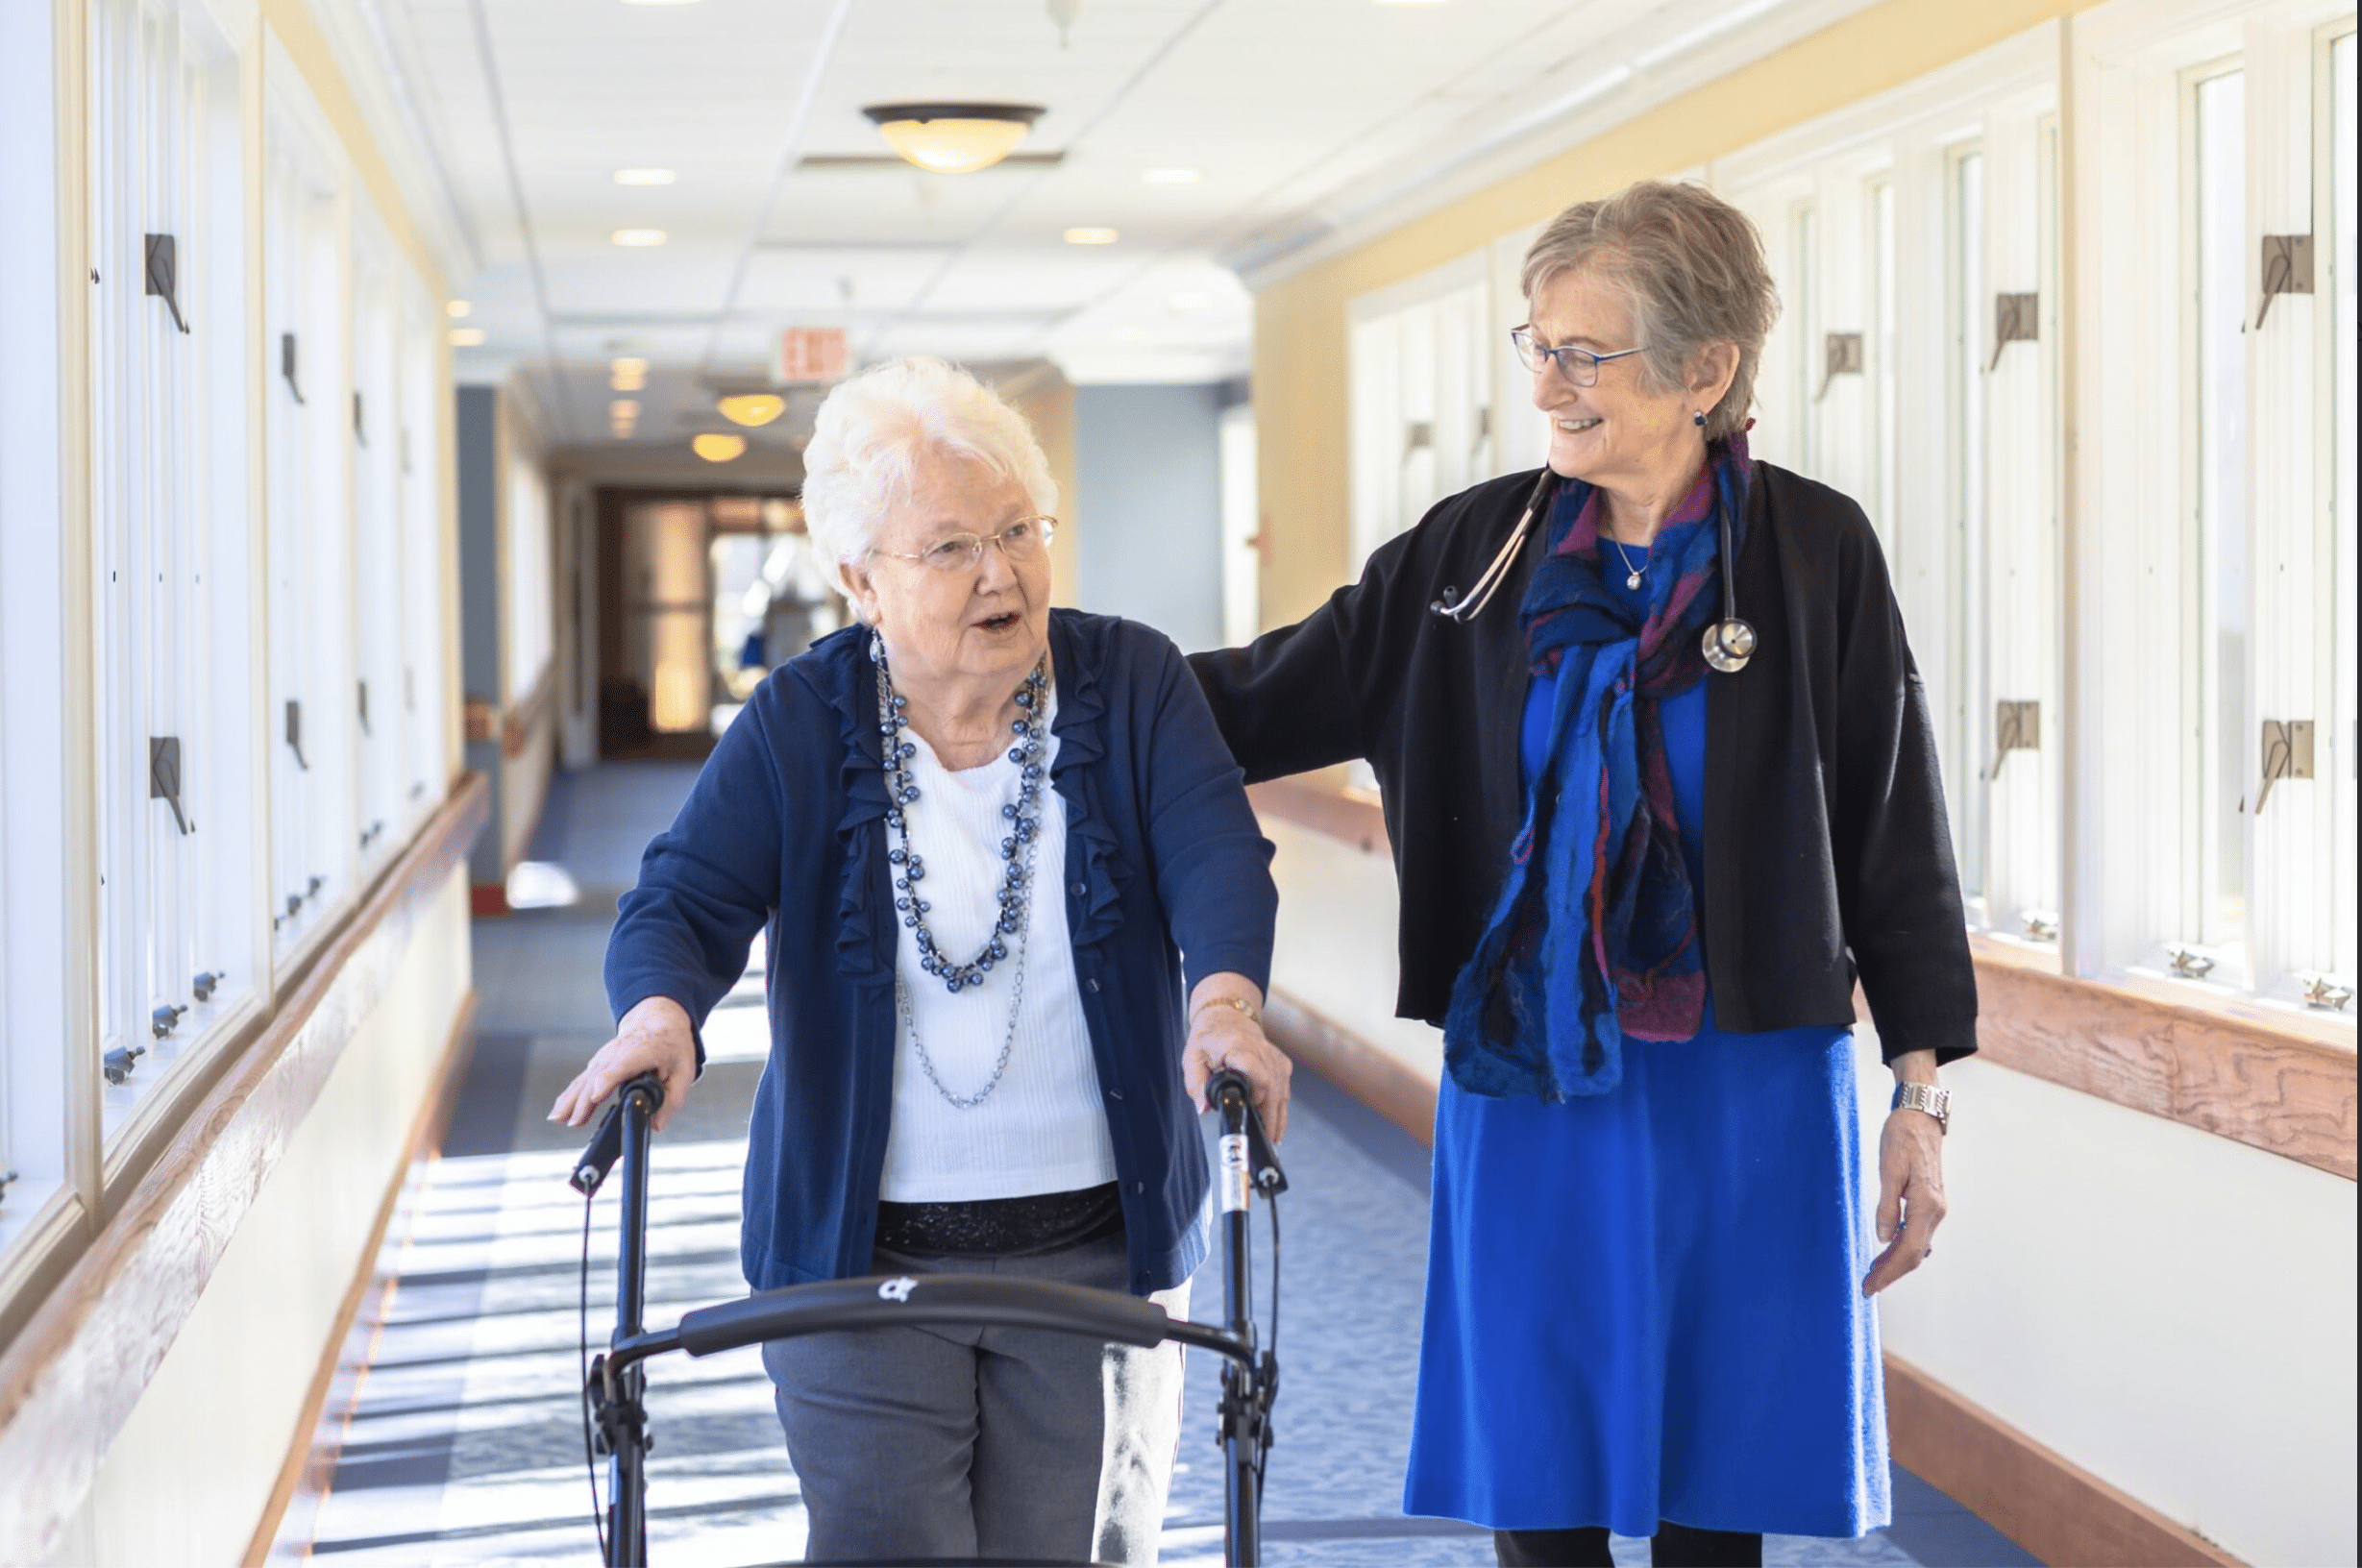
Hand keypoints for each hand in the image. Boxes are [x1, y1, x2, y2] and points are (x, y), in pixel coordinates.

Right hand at [549, 995, 698, 1134]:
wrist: (659, 1020)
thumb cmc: (672, 1045)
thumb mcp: (684, 1072)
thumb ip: (672, 1100)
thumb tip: (656, 1125)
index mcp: (643, 1051)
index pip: (621, 1065)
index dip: (607, 1081)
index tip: (595, 1097)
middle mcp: (619, 1052)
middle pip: (597, 1076)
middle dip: (583, 1099)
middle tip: (573, 1121)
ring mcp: (605, 1057)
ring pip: (585, 1079)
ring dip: (570, 1099)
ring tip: (558, 1119)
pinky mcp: (598, 1063)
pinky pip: (581, 1080)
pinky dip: (569, 1096)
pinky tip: (558, 1112)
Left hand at [1180, 987, 1292, 1143]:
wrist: (1227, 1018)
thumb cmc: (1209, 1040)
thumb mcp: (1192, 1058)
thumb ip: (1196, 1084)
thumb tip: (1203, 1108)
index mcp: (1238, 1048)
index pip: (1257, 1072)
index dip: (1257, 1093)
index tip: (1250, 1109)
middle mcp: (1261, 1051)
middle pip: (1273, 1086)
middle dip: (1270, 1114)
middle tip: (1265, 1138)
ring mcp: (1274, 1057)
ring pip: (1282, 1090)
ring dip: (1278, 1116)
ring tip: (1273, 1139)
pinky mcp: (1281, 1063)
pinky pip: (1285, 1089)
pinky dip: (1281, 1107)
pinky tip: (1276, 1125)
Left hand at [1862, 1100, 1946, 1295]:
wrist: (1920, 1118)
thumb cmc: (1903, 1138)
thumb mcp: (1889, 1169)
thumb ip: (1887, 1204)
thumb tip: (1882, 1237)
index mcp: (1927, 1205)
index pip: (1908, 1250)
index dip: (1889, 1272)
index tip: (1871, 1286)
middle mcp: (1936, 1211)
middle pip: (1914, 1254)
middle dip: (1890, 1273)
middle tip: (1866, 1287)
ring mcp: (1935, 1208)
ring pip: (1915, 1246)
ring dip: (1894, 1262)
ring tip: (1872, 1274)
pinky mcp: (1929, 1203)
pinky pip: (1916, 1233)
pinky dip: (1900, 1247)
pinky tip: (1885, 1252)